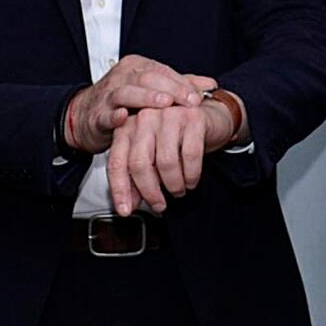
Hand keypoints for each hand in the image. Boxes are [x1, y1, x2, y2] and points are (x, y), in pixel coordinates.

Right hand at [66, 56, 214, 154]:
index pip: (163, 71)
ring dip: (147, 97)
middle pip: (148, 78)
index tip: (199, 97)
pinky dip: (115, 115)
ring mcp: (108, 94)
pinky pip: (106, 113)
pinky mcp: (97, 115)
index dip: (182, 83)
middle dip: (172, 89)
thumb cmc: (126, 103)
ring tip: (165, 103)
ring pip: (127, 91)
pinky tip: (125, 117)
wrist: (86, 116)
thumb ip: (181, 86)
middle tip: (190, 101)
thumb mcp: (154, 91)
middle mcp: (122, 76)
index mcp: (137, 67)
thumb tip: (211, 84)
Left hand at [106, 95, 240, 216]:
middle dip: (150, 191)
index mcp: (127, 127)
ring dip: (174, 185)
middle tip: (159, 204)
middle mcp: (144, 118)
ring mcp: (169, 115)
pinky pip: (190, 155)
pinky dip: (191, 175)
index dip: (120, 190)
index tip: (125, 210)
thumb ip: (137, 177)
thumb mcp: (151, 155)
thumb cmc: (176, 137)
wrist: (208, 116)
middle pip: (139, 163)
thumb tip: (129, 204)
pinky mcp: (193, 118)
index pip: (117, 162)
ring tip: (178, 190)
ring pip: (165, 162)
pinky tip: (191, 180)